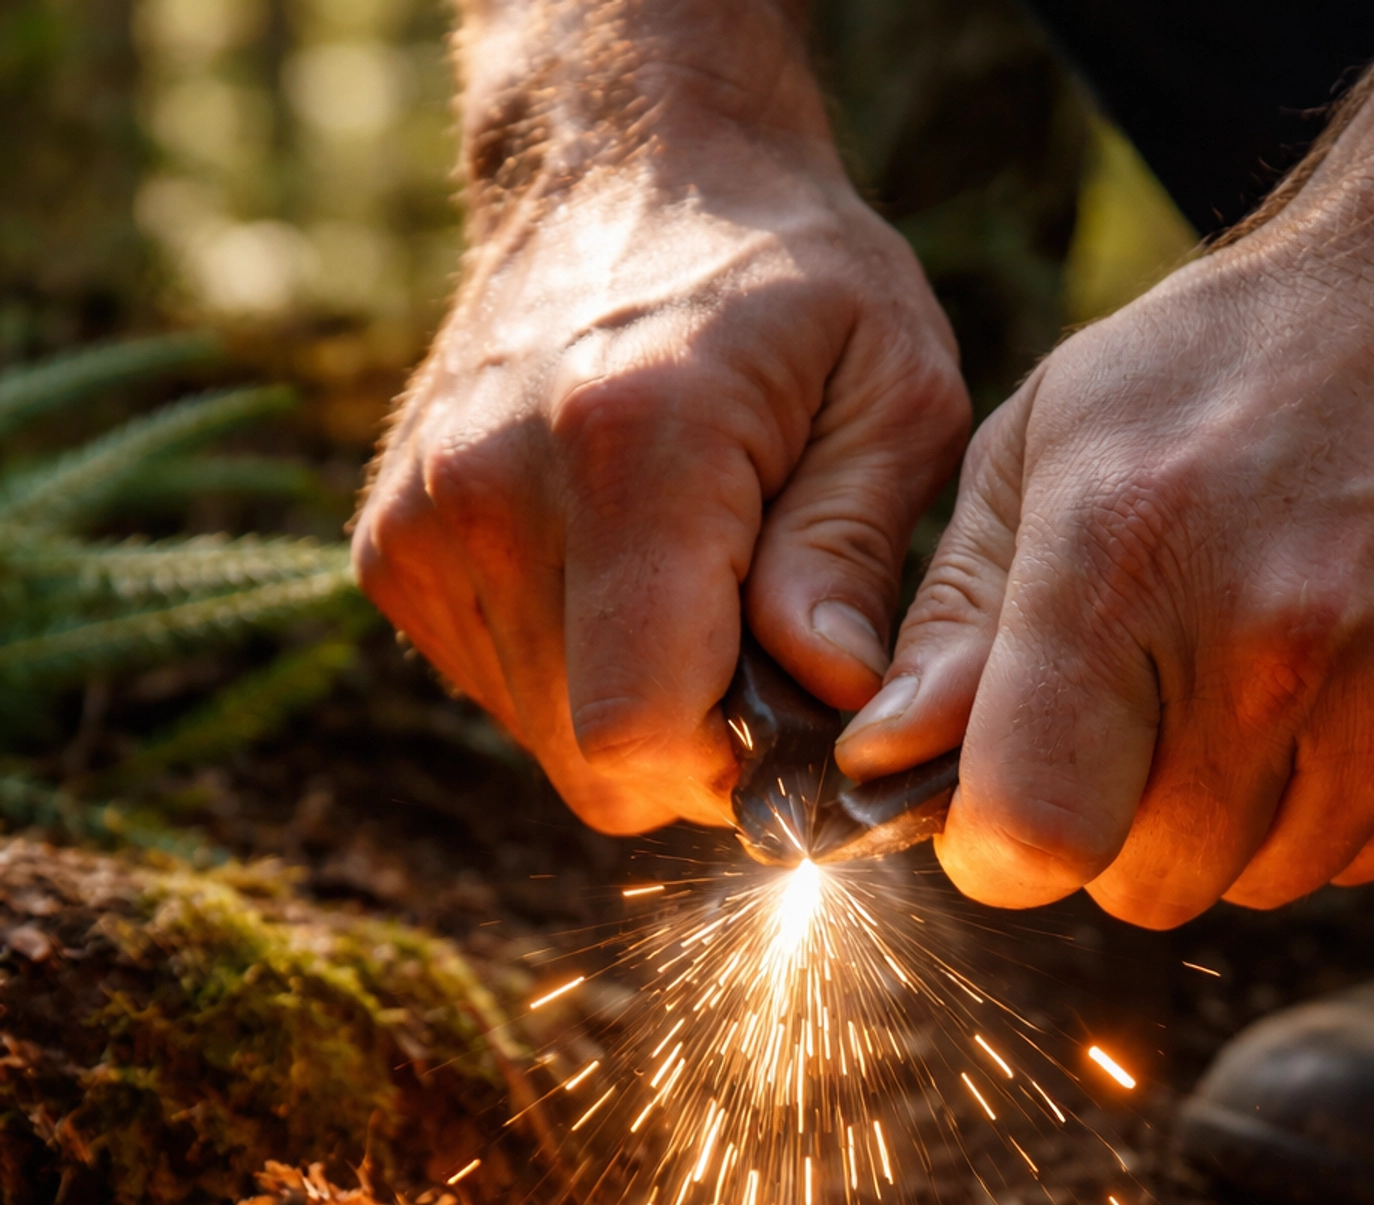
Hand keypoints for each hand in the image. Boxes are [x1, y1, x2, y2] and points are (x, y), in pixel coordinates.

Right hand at [353, 1, 967, 836]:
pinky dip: (573, 670)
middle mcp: (492, 489)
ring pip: (547, 741)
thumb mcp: (890, 388)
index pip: (641, 732)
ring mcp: (421, 522)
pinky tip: (614, 571)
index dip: (734, 767)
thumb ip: (857, 555)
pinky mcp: (387, 550)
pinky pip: (500, 694)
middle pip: (595, 761)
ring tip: (688, 584)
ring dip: (634, 705)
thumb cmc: (790, 286)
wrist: (619, 173)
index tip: (795, 709)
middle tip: (757, 646)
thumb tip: (834, 702)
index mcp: (630, 448)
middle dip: (697, 745)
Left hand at [836, 0, 1373, 925]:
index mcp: (1127, 568)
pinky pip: (1370, 863)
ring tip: (1263, 667)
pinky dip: (1342, 800)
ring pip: (1258, 882)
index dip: (1000, 847)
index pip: (1031, 840)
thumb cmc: (1226, 370)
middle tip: (1157, 699)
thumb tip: (883, 759)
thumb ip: (954, 623)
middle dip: (1122, 821)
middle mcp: (1276, 649)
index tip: (1008, 802)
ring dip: (1236, 813)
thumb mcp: (1045, 449)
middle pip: (1143, 884)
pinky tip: (1351, 679)